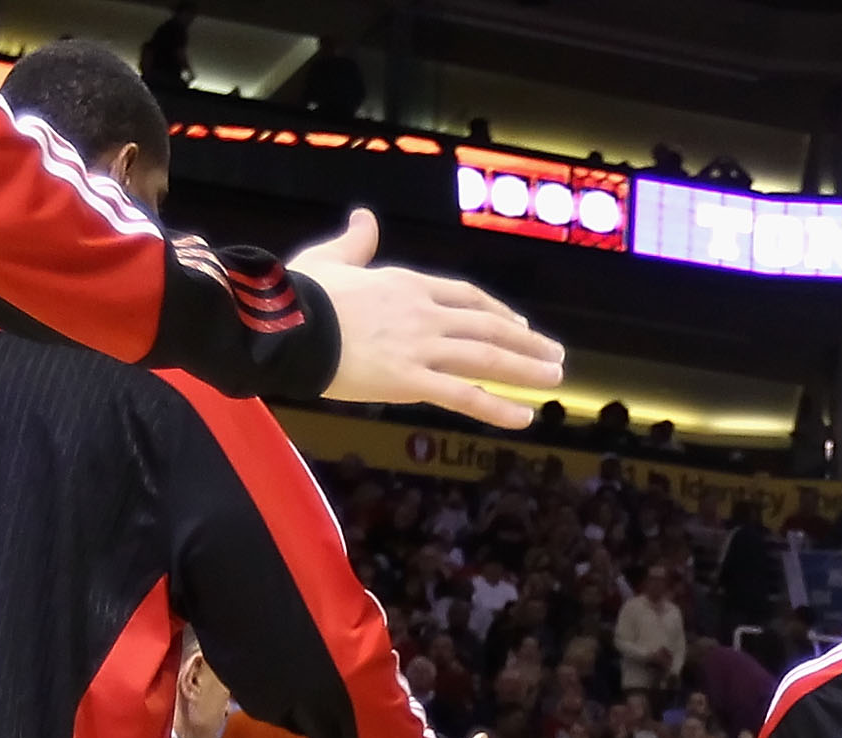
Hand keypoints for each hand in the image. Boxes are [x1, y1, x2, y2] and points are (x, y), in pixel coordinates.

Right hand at [290, 210, 566, 423]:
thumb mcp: (332, 257)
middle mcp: (424, 313)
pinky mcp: (410, 381)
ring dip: (526, 368)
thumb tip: (364, 217)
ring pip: (487, 358)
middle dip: (526, 341)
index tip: (518, 324)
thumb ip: (356, 241)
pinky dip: (498, 408)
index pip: (466, 297)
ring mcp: (420, 347)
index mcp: (408, 284)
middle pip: (488, 327)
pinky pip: (464, 396)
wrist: (286, 323)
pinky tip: (524, 416)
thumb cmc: (301, 293)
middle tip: (555, 355)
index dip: (497, 312)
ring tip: (555, 378)